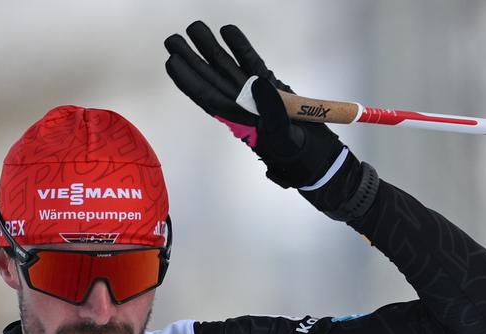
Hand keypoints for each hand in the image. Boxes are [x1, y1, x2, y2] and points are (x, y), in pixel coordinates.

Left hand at [164, 21, 346, 189]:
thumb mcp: (283, 138)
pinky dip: (240, 47)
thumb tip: (257, 86)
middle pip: (210, 77)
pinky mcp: (269, 84)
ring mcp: (253, 92)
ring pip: (227, 66)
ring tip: (195, 28)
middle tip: (172, 40)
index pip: (207, 96)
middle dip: (191, 58)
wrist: (312, 152)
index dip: (188, 80)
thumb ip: (272, 114)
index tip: (173, 62)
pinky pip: (251, 62)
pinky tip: (228, 31)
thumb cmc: (294, 152)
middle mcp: (240, 103)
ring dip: (210, 47)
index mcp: (237, 119)